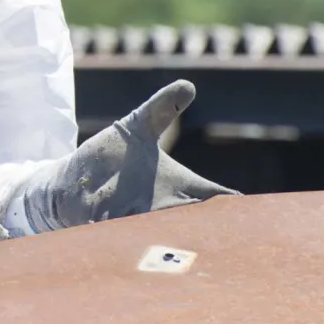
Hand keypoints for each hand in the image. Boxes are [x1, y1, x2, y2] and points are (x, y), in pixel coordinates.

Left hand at [5, 80, 239, 233]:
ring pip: (155, 232)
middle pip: (192, 224)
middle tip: (224, 234)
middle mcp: (160, 210)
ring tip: (176, 239)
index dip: (236, 207)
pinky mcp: (99, 221)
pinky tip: (122, 236)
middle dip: (207, 229)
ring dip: (164, 235)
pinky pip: (113, 232)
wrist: (69, 180)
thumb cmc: (113, 158)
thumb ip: (162, 108)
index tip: (254, 210)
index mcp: (178, 191)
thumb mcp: (137, 127)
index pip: (216, 202)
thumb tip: (189, 85)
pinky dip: (119, 235)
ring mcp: (131, 218)